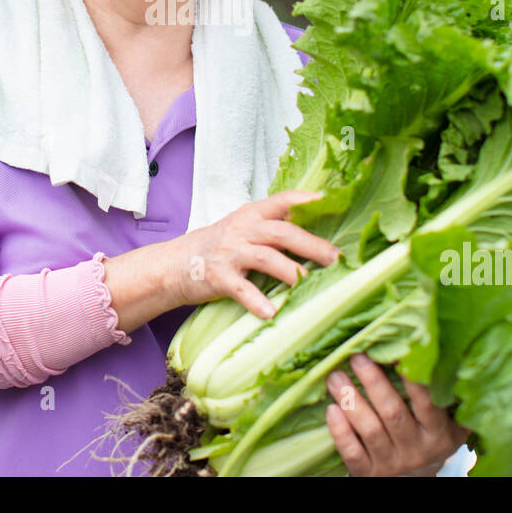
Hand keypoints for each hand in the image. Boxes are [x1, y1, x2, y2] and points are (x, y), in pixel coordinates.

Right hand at [164, 190, 339, 318]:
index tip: (332, 202)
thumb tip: (319, 236)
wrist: (176, 263)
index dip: (307, 200)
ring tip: (310, 284)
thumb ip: (274, 228)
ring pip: (266, 257)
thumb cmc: (220, 247)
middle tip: (335, 258)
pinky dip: (256, 300)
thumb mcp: (245, 228)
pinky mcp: (217, 276)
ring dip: (291, 271)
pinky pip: (240, 288)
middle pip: (282, 232)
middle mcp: (242, 229)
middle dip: (311, 245)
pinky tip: (271, 312)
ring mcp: (230, 252)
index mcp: (253, 214)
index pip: (283, 200)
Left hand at [325, 353, 471, 476]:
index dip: (412, 379)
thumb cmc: (428, 445)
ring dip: (350, 401)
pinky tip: (331, 410)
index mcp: (438, 434)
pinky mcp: (368, 474)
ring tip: (335, 377)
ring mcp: (391, 464)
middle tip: (357, 357)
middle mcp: (416, 450)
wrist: (413, 485)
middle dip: (374, 383)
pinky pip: (352, 453)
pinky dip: (340, 432)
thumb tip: (454, 358)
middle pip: (393, 413)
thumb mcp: (449, 429)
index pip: (427, 404)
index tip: (396, 352)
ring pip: (370, 430)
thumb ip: (451, 401)